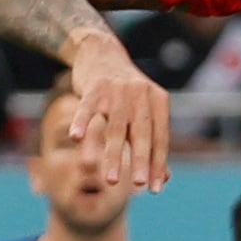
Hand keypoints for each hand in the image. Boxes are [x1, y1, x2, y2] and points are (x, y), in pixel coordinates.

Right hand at [69, 36, 170, 188]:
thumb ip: (153, 143)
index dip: (158, 164)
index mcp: (158, 102)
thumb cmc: (126, 93)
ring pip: (114, 127)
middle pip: (141, 133)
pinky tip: (75, 139)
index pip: (160, 138)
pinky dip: (80, 122)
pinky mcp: (93, 86)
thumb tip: (165, 178)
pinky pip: (86, 108)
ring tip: (110, 180)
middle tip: (139, 184)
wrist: (101, 52)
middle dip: (141, 160)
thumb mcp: (144, 112)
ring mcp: (116, 90)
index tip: (155, 189)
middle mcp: (140, 95)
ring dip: (112, 155)